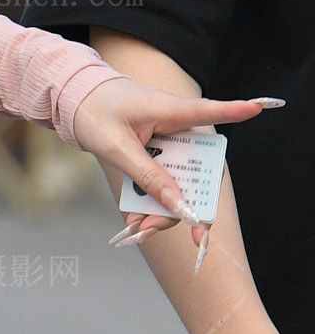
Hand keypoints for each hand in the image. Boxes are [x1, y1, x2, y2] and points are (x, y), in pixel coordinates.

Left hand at [69, 80, 280, 257]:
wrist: (75, 102)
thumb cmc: (95, 113)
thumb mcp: (117, 148)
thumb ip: (147, 175)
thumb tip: (177, 202)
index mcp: (169, 112)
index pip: (208, 111)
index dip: (233, 112)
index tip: (259, 107)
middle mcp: (175, 128)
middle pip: (197, 169)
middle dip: (187, 205)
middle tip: (173, 232)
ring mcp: (167, 142)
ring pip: (179, 183)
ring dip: (162, 211)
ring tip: (137, 229)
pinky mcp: (157, 154)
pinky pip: (161, 183)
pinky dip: (148, 204)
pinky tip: (133, 221)